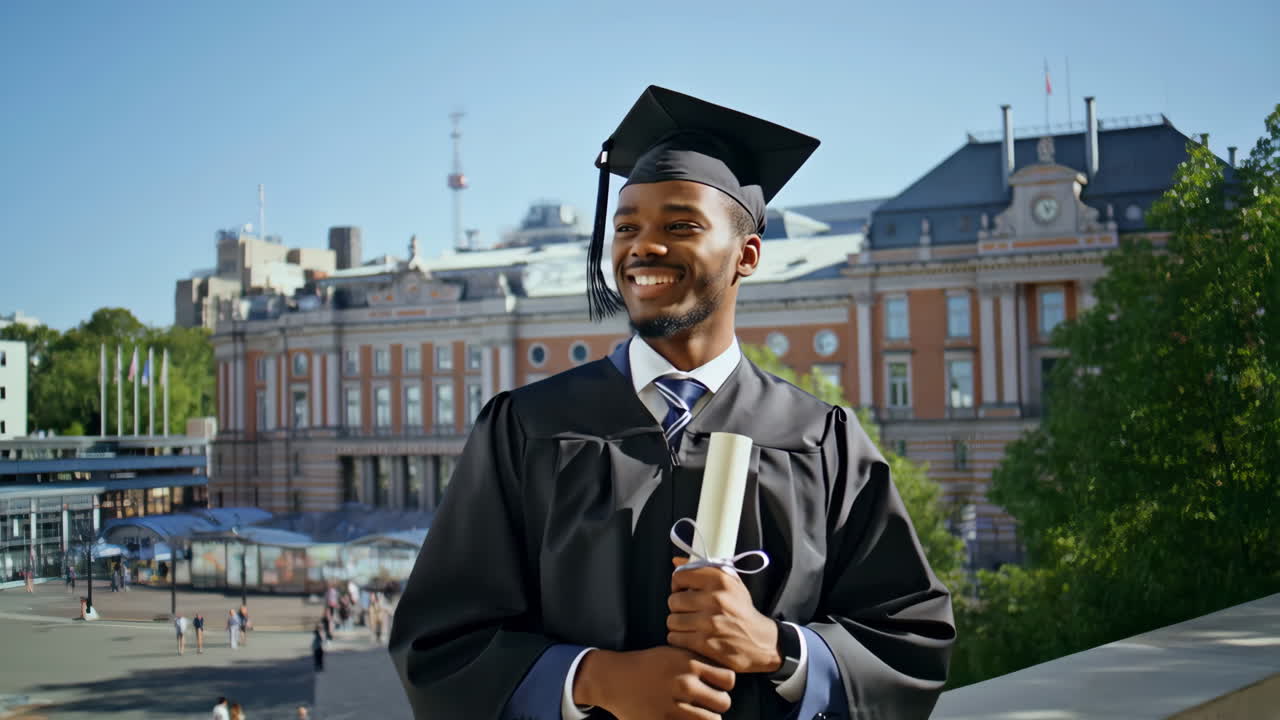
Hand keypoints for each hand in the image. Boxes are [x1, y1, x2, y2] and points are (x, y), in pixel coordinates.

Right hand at [573, 645, 734, 719]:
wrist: (615, 679)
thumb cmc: (648, 665)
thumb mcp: (674, 653)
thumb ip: (700, 662)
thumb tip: (726, 677)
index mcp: (688, 664)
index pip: (728, 679)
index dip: (724, 683)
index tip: (716, 685)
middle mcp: (683, 684)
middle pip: (724, 702)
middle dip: (717, 703)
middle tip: (707, 702)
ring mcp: (673, 706)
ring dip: (706, 717)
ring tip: (696, 712)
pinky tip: (682, 717)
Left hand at [667, 557, 781, 673]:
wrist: (761, 641)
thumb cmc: (742, 610)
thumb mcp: (731, 583)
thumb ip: (704, 570)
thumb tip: (675, 561)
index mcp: (720, 580)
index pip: (679, 576)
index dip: (678, 584)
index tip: (684, 591)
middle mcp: (715, 599)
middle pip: (673, 600)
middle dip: (678, 607)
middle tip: (688, 611)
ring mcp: (710, 623)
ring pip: (672, 621)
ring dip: (678, 625)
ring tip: (690, 625)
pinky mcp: (706, 644)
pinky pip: (676, 638)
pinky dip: (680, 639)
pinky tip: (691, 637)